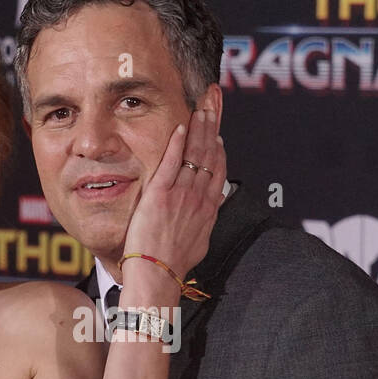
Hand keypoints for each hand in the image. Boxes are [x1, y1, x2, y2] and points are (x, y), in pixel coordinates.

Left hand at [120, 107, 226, 285]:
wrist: (158, 276)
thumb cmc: (173, 264)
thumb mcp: (198, 242)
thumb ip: (204, 221)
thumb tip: (211, 209)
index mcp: (208, 209)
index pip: (218, 170)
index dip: (219, 148)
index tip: (219, 132)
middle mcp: (199, 198)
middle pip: (211, 154)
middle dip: (214, 125)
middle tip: (214, 103)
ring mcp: (181, 195)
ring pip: (196, 154)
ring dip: (200, 127)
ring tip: (203, 107)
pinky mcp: (161, 195)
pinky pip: (172, 163)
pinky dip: (178, 143)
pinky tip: (182, 126)